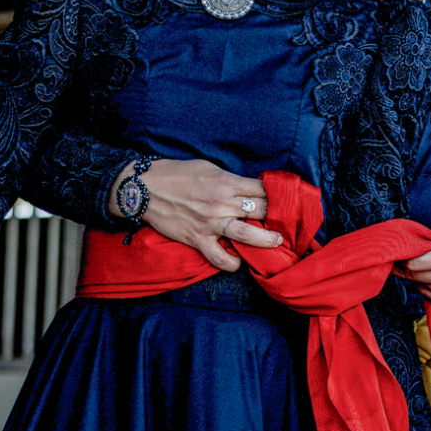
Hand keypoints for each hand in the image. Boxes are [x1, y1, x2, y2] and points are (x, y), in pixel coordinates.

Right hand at [109, 159, 281, 271]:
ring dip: (266, 240)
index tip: (283, 200)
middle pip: (261, 210)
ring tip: (276, 241)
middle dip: (276, 216)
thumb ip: (228, 179)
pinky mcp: (198, 239)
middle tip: (284, 221)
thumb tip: (246, 188)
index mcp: (226, 182)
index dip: (277, 195)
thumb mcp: (207, 168)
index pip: (262, 189)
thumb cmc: (176, 174)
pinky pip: (220, 258)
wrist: (146, 189)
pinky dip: (231, 263)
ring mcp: (211, 223)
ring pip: (248, 235)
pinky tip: (237, 261)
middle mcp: (222, 203)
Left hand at [404, 224, 430, 311]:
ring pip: (419, 286)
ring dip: (418, 276)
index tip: (405, 249)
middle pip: (413, 274)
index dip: (406, 255)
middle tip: (407, 256)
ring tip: (425, 265)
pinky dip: (427, 286)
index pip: (415, 261)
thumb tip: (427, 233)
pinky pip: (429, 296)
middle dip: (407, 265)